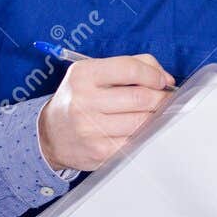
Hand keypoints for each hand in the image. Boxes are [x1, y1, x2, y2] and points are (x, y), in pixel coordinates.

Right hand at [36, 53, 173, 172]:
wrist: (50, 135)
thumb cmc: (81, 99)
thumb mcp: (95, 73)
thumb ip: (133, 66)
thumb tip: (166, 79)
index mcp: (83, 75)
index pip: (129, 69)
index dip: (153, 74)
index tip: (162, 81)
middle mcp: (83, 101)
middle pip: (140, 97)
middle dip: (161, 98)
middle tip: (166, 99)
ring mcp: (90, 129)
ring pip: (142, 121)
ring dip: (157, 117)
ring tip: (155, 113)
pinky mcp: (100, 151)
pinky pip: (137, 141)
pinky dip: (146, 134)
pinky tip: (142, 130)